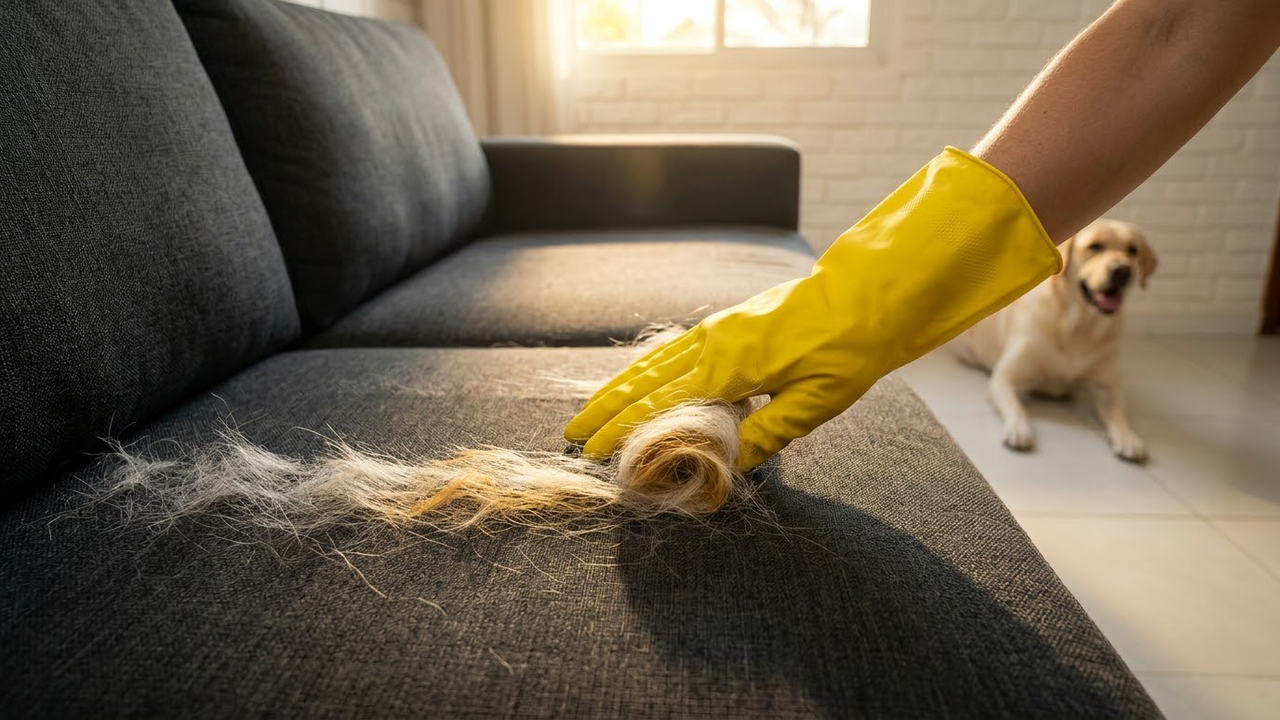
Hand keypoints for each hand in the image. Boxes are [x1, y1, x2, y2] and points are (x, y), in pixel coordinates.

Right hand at [566, 147, 1062, 470]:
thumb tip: (727, 469)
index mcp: (731, 366)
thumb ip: (767, 436)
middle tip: (572, 436)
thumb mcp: (816, 404)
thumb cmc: (848, 349)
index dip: (625, 432)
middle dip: (606, 409)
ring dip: (618, 387)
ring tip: (590, 409)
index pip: (662, 406)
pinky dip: (644, 367)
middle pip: (644, 380)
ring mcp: (719, 329)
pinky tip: (636, 378)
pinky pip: (673, 348)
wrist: (870, 293)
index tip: (596, 454)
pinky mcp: (729, 323)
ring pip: (653, 360)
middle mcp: (715, 343)